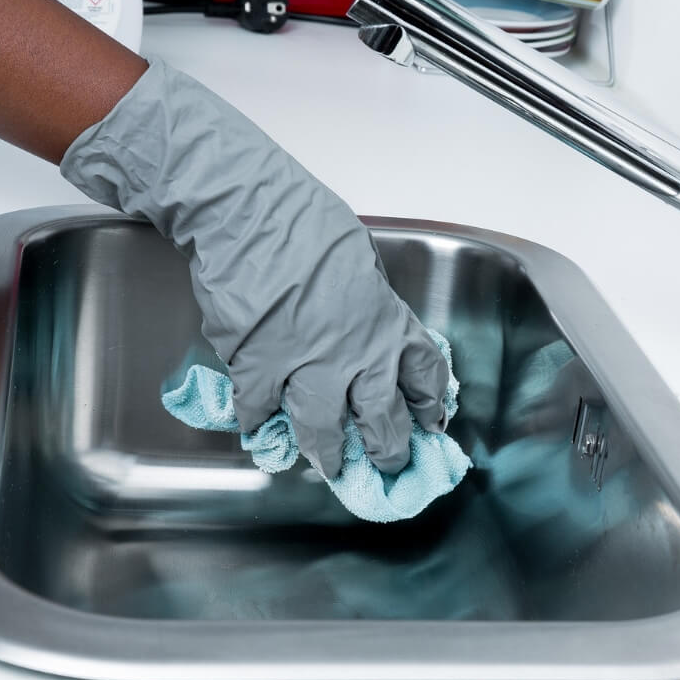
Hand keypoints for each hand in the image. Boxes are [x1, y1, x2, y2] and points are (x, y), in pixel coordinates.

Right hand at [60, 58, 448, 476]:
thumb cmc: (306, 224)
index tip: (429, 421)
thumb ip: (368, 304)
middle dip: (387, 451)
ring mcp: (307, 368)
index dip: (427, 405)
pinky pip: (260, 412)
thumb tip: (364, 323)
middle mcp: (356, 356)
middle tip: (387, 464)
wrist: (250, 215)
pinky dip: (258, 423)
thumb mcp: (360, 263)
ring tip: (327, 463)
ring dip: (325, 453)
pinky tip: (259, 429)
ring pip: (323, 432)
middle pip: (382, 421)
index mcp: (386, 324)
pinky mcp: (258, 371)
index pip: (423, 376)